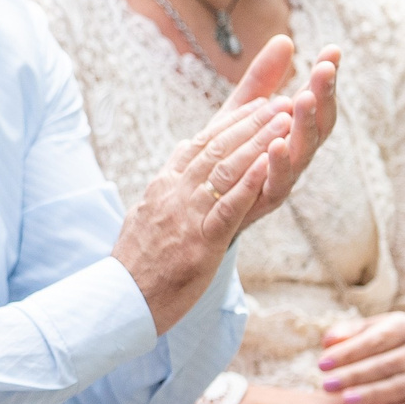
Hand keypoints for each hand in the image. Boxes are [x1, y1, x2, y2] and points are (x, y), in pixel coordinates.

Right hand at [112, 97, 291, 330]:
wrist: (119, 300)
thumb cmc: (135, 266)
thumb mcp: (143, 219)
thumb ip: (161, 196)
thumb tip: (168, 179)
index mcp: (162, 186)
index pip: (199, 144)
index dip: (231, 122)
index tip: (257, 104)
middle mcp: (173, 193)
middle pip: (216, 148)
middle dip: (252, 122)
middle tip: (282, 103)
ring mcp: (186, 216)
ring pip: (225, 169)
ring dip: (258, 142)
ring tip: (285, 122)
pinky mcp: (199, 242)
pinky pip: (227, 208)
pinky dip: (248, 184)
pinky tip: (268, 165)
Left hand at [226, 36, 340, 228]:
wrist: (200, 206)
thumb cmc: (227, 154)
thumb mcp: (240, 113)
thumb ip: (262, 80)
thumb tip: (284, 39)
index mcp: (293, 134)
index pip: (316, 102)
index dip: (325, 79)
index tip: (332, 50)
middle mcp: (295, 157)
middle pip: (318, 126)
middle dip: (322, 96)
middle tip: (324, 69)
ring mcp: (282, 180)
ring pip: (302, 153)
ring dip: (304, 125)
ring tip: (302, 98)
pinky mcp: (263, 201)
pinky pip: (276, 184)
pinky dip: (278, 165)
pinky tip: (276, 144)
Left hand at [318, 311, 404, 403]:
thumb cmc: (377, 345)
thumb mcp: (364, 331)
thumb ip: (346, 333)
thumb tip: (330, 341)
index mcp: (404, 327)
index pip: (376, 339)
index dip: (348, 352)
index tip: (321, 364)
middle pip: (387, 365)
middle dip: (355, 375)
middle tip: (326, 385)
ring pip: (400, 387)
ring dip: (372, 395)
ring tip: (345, 401)